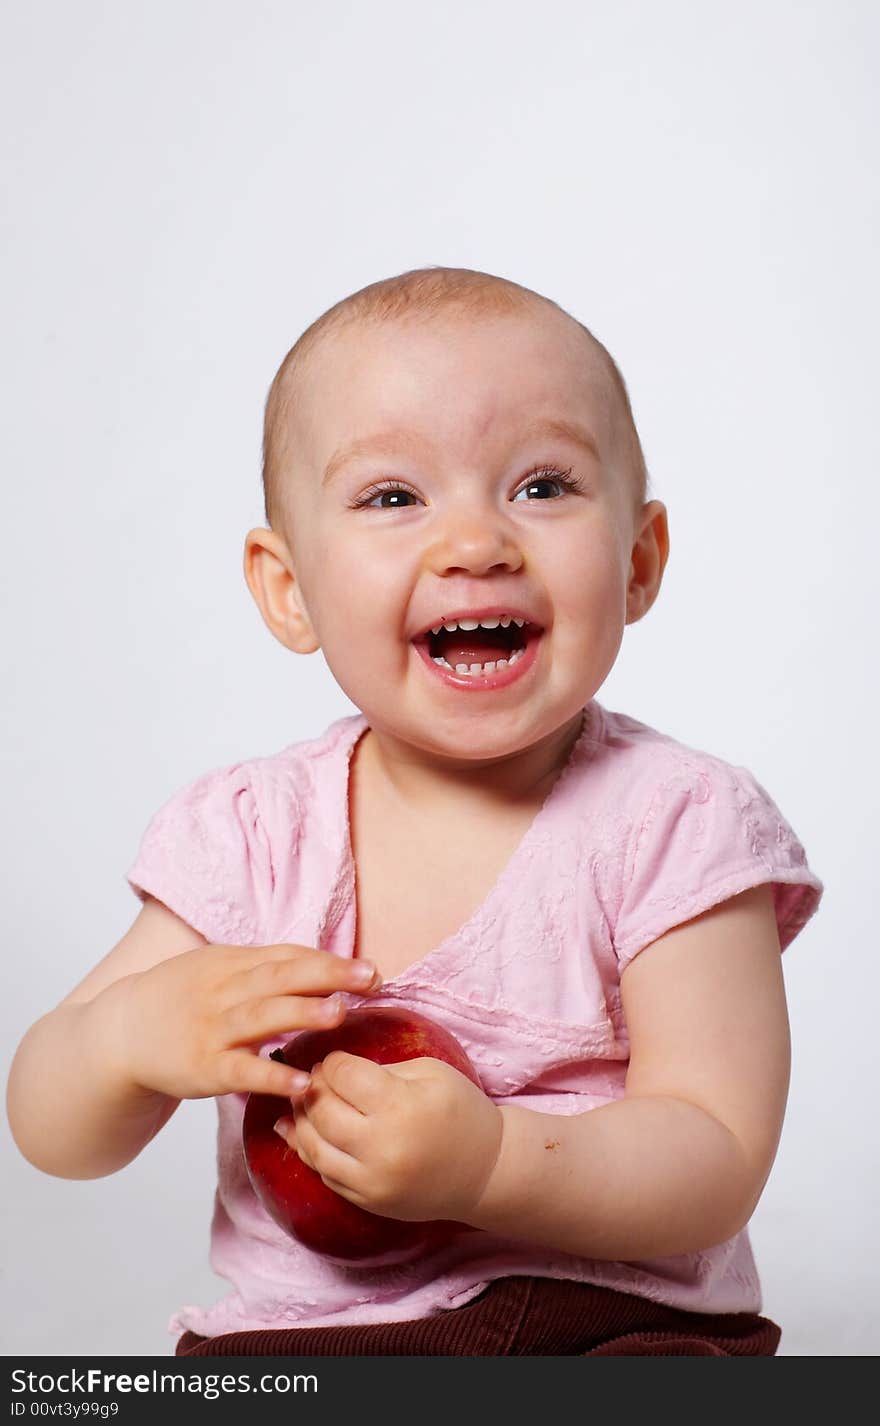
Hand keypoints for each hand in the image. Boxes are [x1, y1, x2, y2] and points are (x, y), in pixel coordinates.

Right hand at [114, 944, 382, 1100]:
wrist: (120, 1034)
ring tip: (341, 1013)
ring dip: (303, 1013)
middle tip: (369, 979)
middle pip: (279, 977)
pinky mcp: (203, 1068)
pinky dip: (272, 1075)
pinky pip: (242, 1071)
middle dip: (327, 976)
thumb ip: (261, 968)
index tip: (368, 969)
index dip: (328, 961)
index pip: (286, 957)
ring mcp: (212, 1030)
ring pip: (262, 1016)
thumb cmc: (179, 1000)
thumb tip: (321, 964)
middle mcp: (222, 991)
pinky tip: (303, 1082)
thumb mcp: (214, 970)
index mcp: (229, 963)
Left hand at [276, 1052, 503, 1223]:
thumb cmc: (461, 1112)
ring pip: (314, 1147)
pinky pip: (324, 1174)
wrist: (486, 1171)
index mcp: (400, 1107)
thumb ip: (382, 1070)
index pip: (343, 1076)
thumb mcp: (430, 1073)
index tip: (334, 1059)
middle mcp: (381, 1147)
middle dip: (312, 1088)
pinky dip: (309, 1150)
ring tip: (300, 1101)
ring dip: (300, 1120)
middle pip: (322, 1111)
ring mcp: (372, 1181)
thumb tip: (336, 1071)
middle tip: (312, 1077)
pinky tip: (300, 1131)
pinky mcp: (368, 1201)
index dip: (333, 1063)